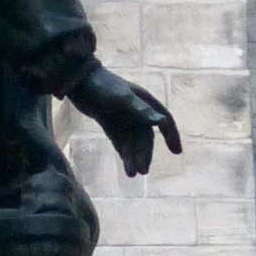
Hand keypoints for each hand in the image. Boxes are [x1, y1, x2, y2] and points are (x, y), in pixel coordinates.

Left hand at [65, 62, 181, 177]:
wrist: (78, 82)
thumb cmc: (102, 86)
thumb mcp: (122, 99)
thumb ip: (141, 110)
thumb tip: (161, 121)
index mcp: (145, 102)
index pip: (164, 120)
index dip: (172, 135)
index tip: (176, 152)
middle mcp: (138, 112)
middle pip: (146, 137)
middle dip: (145, 154)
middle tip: (142, 171)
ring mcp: (124, 119)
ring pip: (133, 142)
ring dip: (133, 157)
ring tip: (131, 174)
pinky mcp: (112, 124)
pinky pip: (121, 142)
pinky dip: (124, 153)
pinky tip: (126, 166)